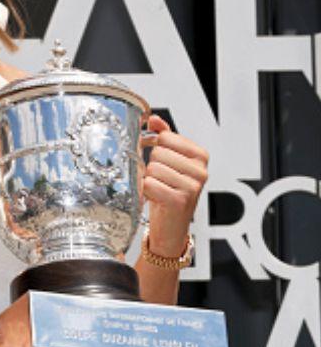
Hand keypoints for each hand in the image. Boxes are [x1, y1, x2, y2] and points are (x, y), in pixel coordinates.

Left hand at [144, 114, 208, 256]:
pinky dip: (146, 192)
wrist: (170, 227)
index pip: (165, 137)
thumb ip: (164, 137)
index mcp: (200, 156)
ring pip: (152, 168)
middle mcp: (200, 170)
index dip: (155, 149)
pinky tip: (156, 198)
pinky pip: (149, 185)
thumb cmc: (168, 192)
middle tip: (160, 180)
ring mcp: (193, 185)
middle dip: (151, 167)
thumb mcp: (169, 162)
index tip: (161, 162)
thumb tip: (154, 119)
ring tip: (158, 189)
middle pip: (157, 153)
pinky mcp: (181, 200)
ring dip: (148, 180)